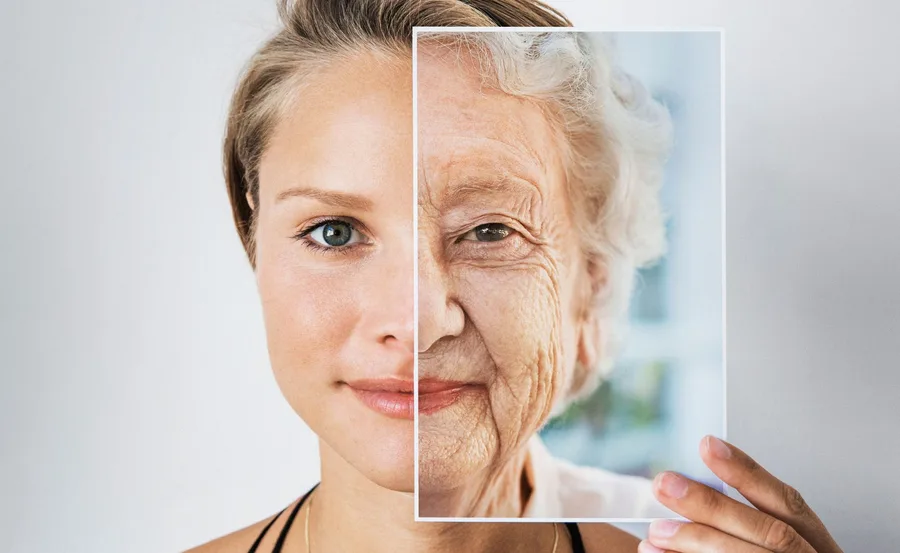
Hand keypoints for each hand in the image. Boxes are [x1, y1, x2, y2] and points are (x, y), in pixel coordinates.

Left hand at [639, 436, 842, 552]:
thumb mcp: (781, 550)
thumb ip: (747, 525)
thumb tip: (692, 492)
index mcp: (819, 548)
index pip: (788, 504)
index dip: (748, 472)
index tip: (707, 444)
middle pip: (766, 534)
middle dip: (712, 507)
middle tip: (664, 485)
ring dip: (697, 544)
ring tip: (655, 534)